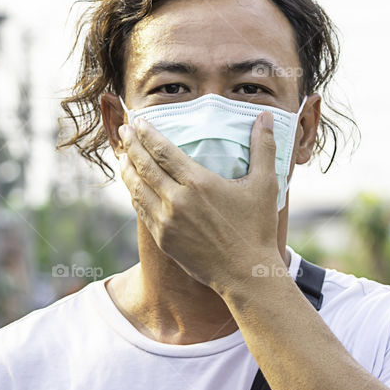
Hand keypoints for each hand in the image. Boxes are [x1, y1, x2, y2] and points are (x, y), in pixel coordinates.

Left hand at [117, 110, 283, 292]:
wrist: (246, 274)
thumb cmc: (257, 228)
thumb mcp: (265, 184)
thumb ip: (264, 146)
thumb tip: (266, 116)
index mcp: (198, 182)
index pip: (163, 151)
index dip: (148, 134)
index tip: (138, 121)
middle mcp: (177, 200)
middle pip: (145, 166)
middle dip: (131, 146)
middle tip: (124, 130)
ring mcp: (166, 222)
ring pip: (137, 189)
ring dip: (127, 170)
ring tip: (122, 155)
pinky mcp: (163, 240)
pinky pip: (142, 211)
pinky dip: (134, 194)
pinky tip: (133, 187)